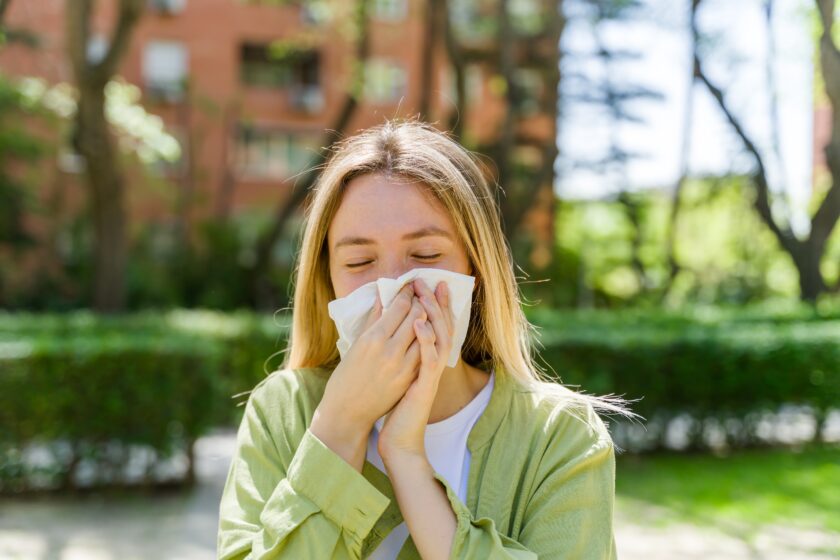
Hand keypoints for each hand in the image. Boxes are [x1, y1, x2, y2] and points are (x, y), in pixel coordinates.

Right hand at [313, 283, 424, 438]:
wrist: (348, 412)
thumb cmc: (346, 376)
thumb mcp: (356, 344)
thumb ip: (373, 319)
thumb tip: (382, 296)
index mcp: (373, 338)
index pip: (400, 306)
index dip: (407, 293)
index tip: (408, 288)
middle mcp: (390, 350)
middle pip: (416, 316)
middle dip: (420, 302)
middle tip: (419, 295)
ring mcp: (403, 366)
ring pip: (426, 333)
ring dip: (426, 320)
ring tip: (423, 313)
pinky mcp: (410, 378)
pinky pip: (426, 352)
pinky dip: (427, 339)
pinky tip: (424, 333)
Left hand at [378, 278, 453, 461]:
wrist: (399, 442)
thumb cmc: (395, 410)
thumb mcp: (398, 376)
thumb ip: (400, 353)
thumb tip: (392, 332)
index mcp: (426, 361)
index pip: (436, 326)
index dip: (436, 305)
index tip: (430, 284)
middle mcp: (432, 365)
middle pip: (442, 327)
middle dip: (436, 302)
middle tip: (430, 281)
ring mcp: (430, 375)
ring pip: (439, 338)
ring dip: (433, 314)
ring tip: (425, 294)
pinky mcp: (424, 386)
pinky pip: (429, 359)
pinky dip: (426, 340)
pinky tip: (419, 324)